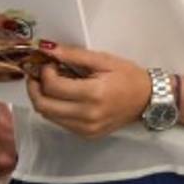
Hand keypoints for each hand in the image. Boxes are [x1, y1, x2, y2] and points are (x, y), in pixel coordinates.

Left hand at [24, 42, 149, 138]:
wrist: (149, 100)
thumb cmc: (129, 77)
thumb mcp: (104, 60)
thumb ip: (74, 55)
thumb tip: (47, 49)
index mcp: (94, 94)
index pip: (52, 86)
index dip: (44, 72)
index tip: (49, 63)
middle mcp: (88, 115)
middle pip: (43, 106)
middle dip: (34, 88)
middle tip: (38, 75)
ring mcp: (86, 128)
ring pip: (48, 116)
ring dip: (43, 98)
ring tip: (51, 85)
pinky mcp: (86, 134)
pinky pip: (59, 123)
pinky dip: (56, 109)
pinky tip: (64, 97)